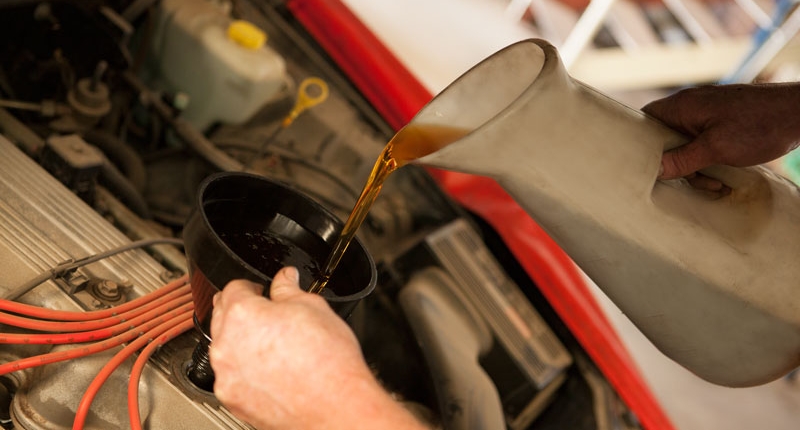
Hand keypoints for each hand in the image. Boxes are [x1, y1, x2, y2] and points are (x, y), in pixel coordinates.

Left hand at [209, 267, 425, 429]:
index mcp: (242, 314)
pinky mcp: (233, 398)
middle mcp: (226, 344)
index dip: (253, 286)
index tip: (263, 291)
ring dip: (242, 341)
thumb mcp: (313, 307)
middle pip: (223, 316)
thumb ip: (289, 288)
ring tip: (275, 345)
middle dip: (243, 311)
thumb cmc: (328, 361)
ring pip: (226, 348)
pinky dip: (246, 370)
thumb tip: (285, 278)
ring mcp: (226, 375)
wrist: (335, 405)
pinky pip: (232, 376)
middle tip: (269, 315)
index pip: (234, 287)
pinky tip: (272, 369)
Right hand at [642, 83, 799, 186]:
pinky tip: (722, 174)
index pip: (644, 121)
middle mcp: (690, 108)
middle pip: (664, 139)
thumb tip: (655, 170)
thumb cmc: (760, 125)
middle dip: (675, 164)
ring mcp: (706, 115)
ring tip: (716, 181)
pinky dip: (707, 161)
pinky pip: (700, 145)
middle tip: (695, 179)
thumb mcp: (717, 148)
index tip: (645, 166)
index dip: (640, 143)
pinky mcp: (720, 123)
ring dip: (695, 168)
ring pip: (683, 147)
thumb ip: (683, 160)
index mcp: (682, 107)